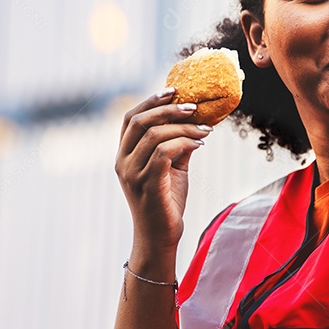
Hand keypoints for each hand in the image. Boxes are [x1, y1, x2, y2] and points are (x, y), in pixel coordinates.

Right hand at [114, 88, 210, 250]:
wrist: (160, 236)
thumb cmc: (166, 201)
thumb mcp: (172, 168)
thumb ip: (177, 145)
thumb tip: (195, 122)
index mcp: (124, 155)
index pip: (130, 118)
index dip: (150, 101)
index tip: (173, 91)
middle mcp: (123, 162)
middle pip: (140, 121)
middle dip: (169, 109)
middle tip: (194, 107)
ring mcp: (133, 173)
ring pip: (155, 135)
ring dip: (184, 128)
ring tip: (206, 130)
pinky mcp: (147, 184)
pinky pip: (164, 153)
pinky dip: (184, 143)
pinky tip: (200, 144)